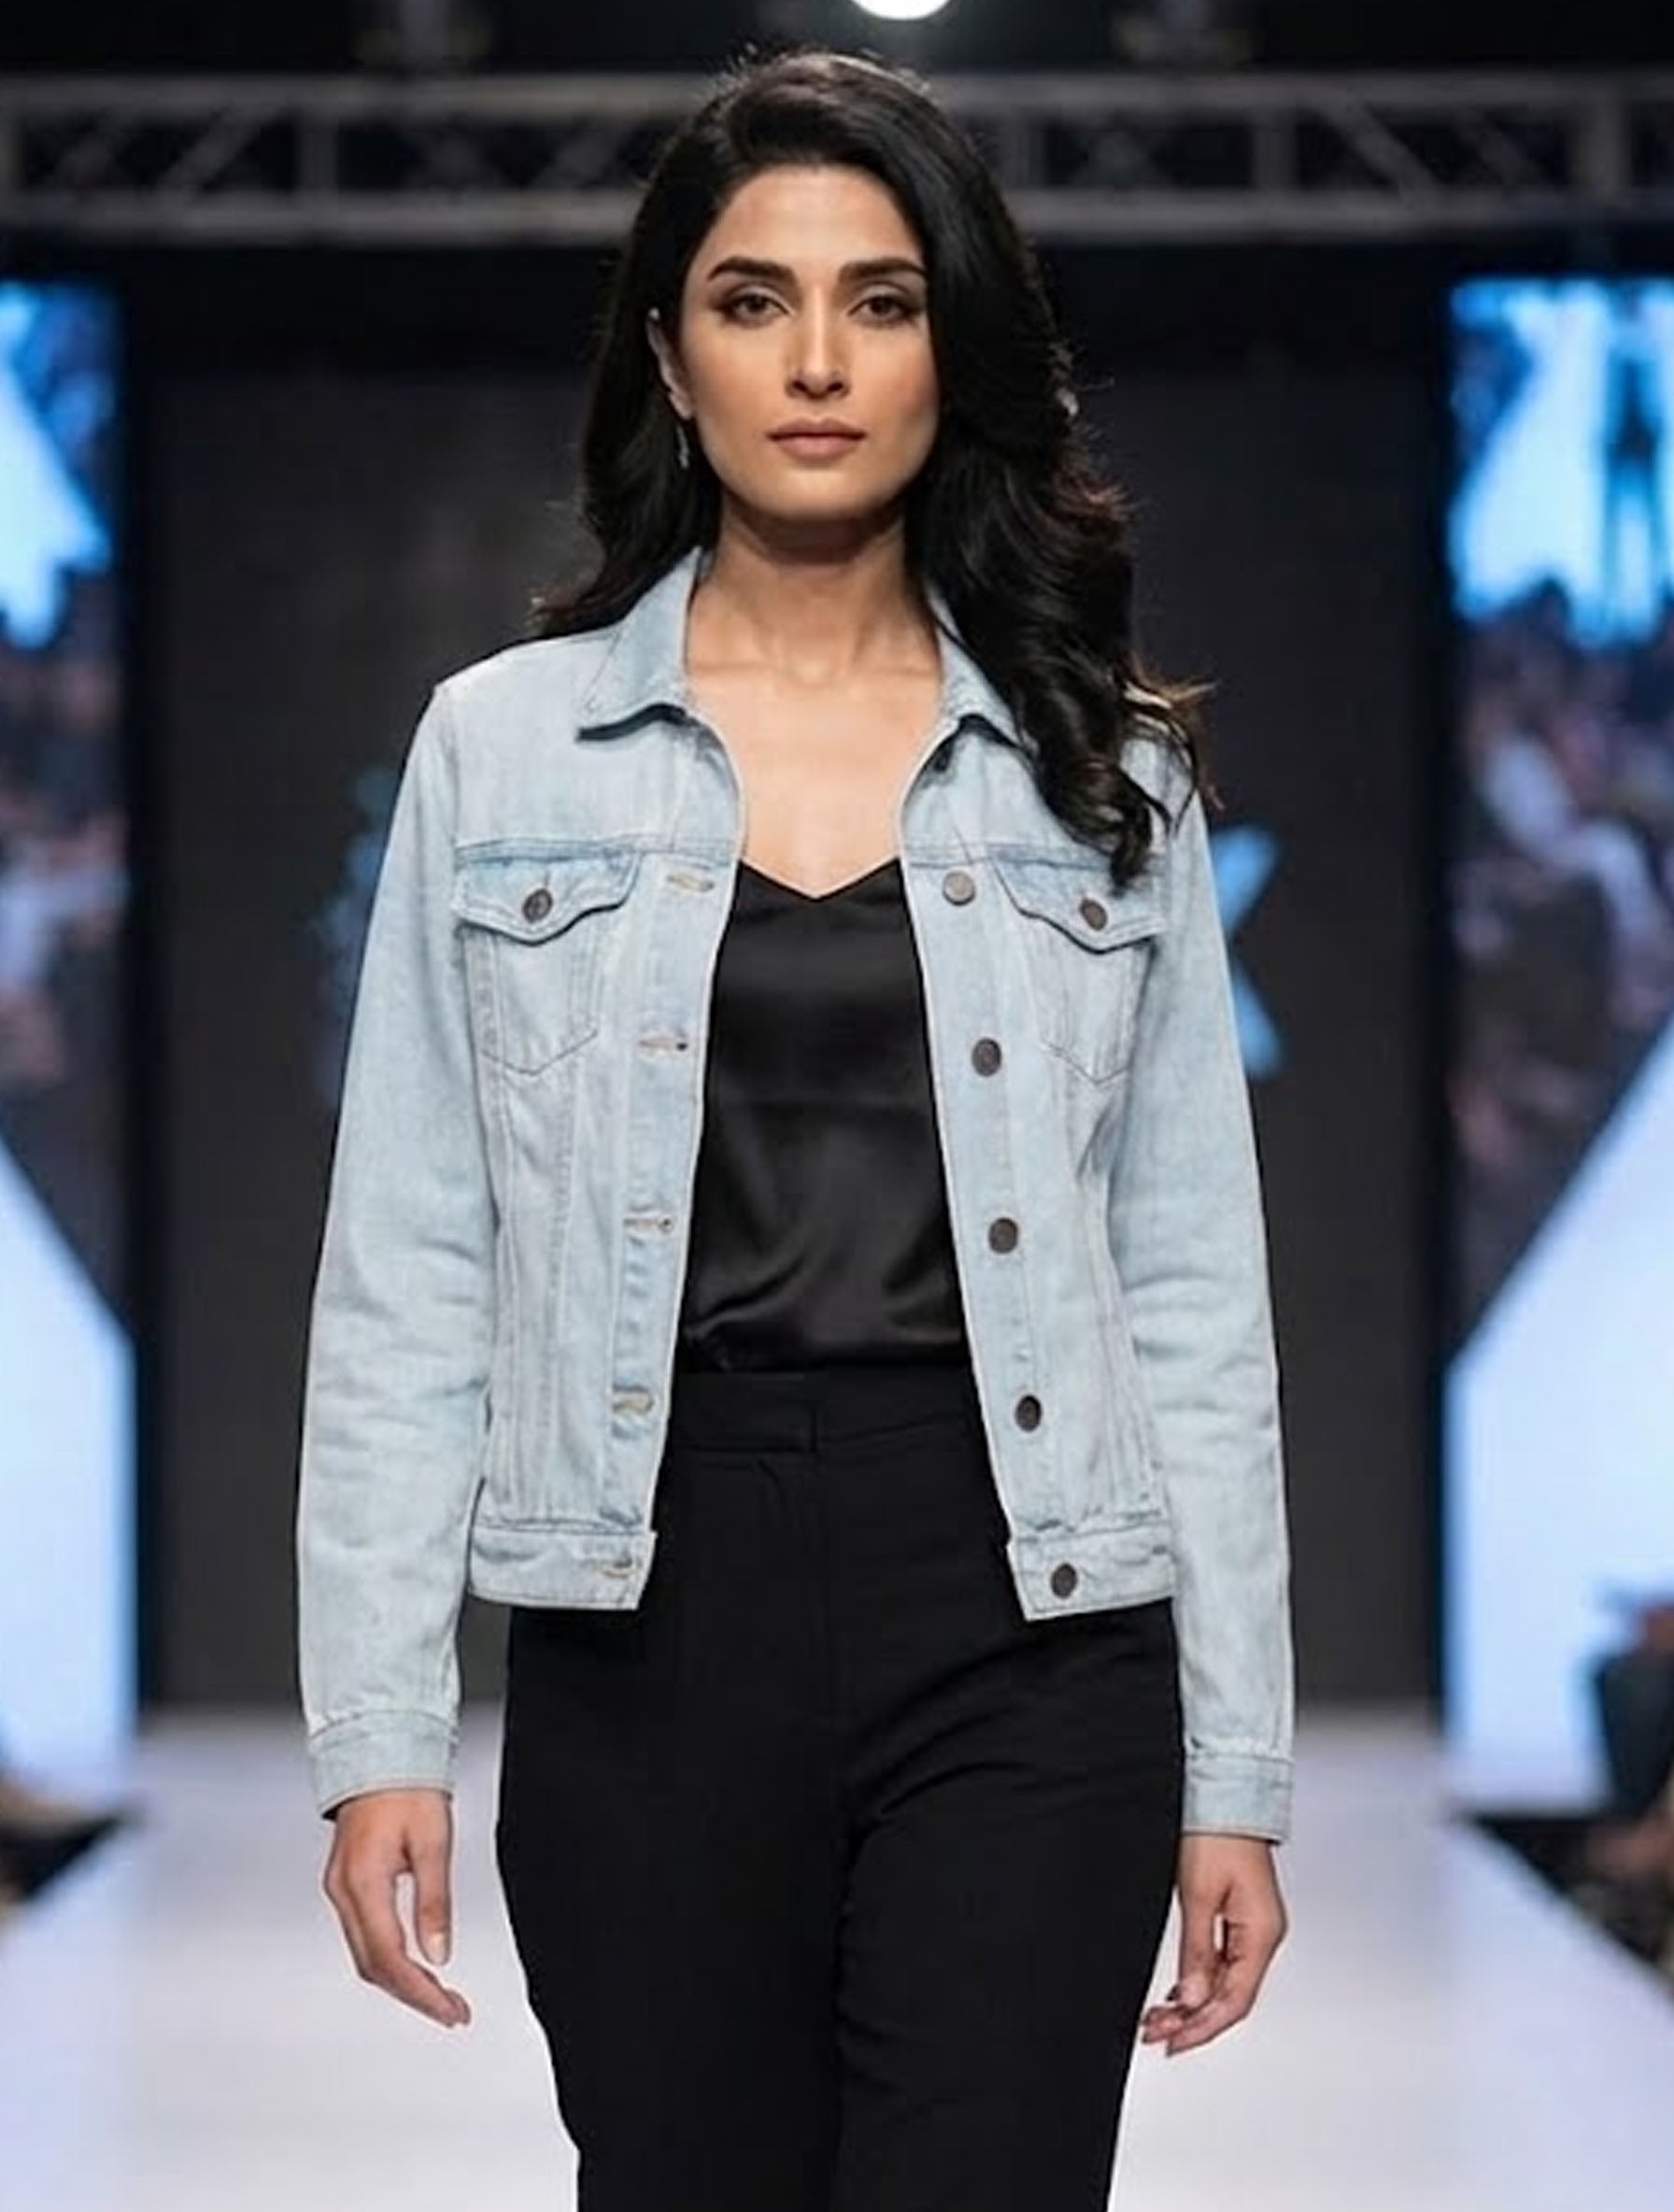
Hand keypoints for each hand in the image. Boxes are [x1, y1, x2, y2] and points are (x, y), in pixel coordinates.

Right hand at [321, 1786, 472, 2028]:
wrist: (378, 1751)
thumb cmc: (406, 1787)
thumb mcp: (433, 1842)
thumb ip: (434, 1901)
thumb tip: (440, 1953)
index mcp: (363, 1883)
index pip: (390, 1958)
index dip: (421, 1992)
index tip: (450, 2010)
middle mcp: (343, 1891)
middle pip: (374, 1965)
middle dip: (413, 1994)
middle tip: (452, 2010)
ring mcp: (340, 1888)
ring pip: (366, 1954)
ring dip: (401, 1980)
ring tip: (439, 1996)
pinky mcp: (345, 1883)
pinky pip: (363, 1935)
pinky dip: (388, 1958)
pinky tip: (413, 1964)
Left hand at [1140, 1831, 1286, 2055]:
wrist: (1226, 1792)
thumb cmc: (1218, 1832)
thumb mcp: (1198, 1895)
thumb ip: (1197, 1952)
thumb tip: (1193, 2000)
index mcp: (1262, 1934)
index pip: (1235, 2001)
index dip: (1203, 2028)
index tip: (1173, 2043)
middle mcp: (1263, 1934)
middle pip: (1232, 1996)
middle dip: (1194, 2020)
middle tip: (1155, 2033)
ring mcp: (1254, 1926)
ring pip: (1227, 1982)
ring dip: (1194, 2003)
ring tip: (1158, 2018)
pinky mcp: (1241, 1915)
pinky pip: (1224, 1962)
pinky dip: (1200, 1981)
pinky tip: (1178, 1992)